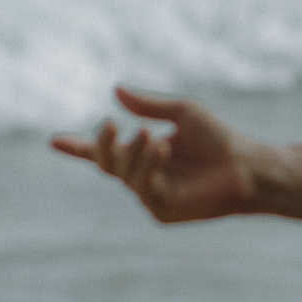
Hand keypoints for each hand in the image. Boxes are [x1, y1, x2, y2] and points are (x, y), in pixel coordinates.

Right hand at [49, 86, 261, 223]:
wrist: (248, 166)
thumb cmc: (219, 139)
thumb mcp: (182, 112)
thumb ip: (149, 105)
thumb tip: (116, 90)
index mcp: (143, 153)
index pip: (103, 151)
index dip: (78, 147)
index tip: (53, 141)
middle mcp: (142, 175)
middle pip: (106, 163)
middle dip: (103, 144)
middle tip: (110, 125)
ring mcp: (150, 195)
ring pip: (123, 175)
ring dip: (132, 153)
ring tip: (152, 137)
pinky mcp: (162, 211)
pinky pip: (142, 189)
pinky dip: (147, 168)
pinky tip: (161, 151)